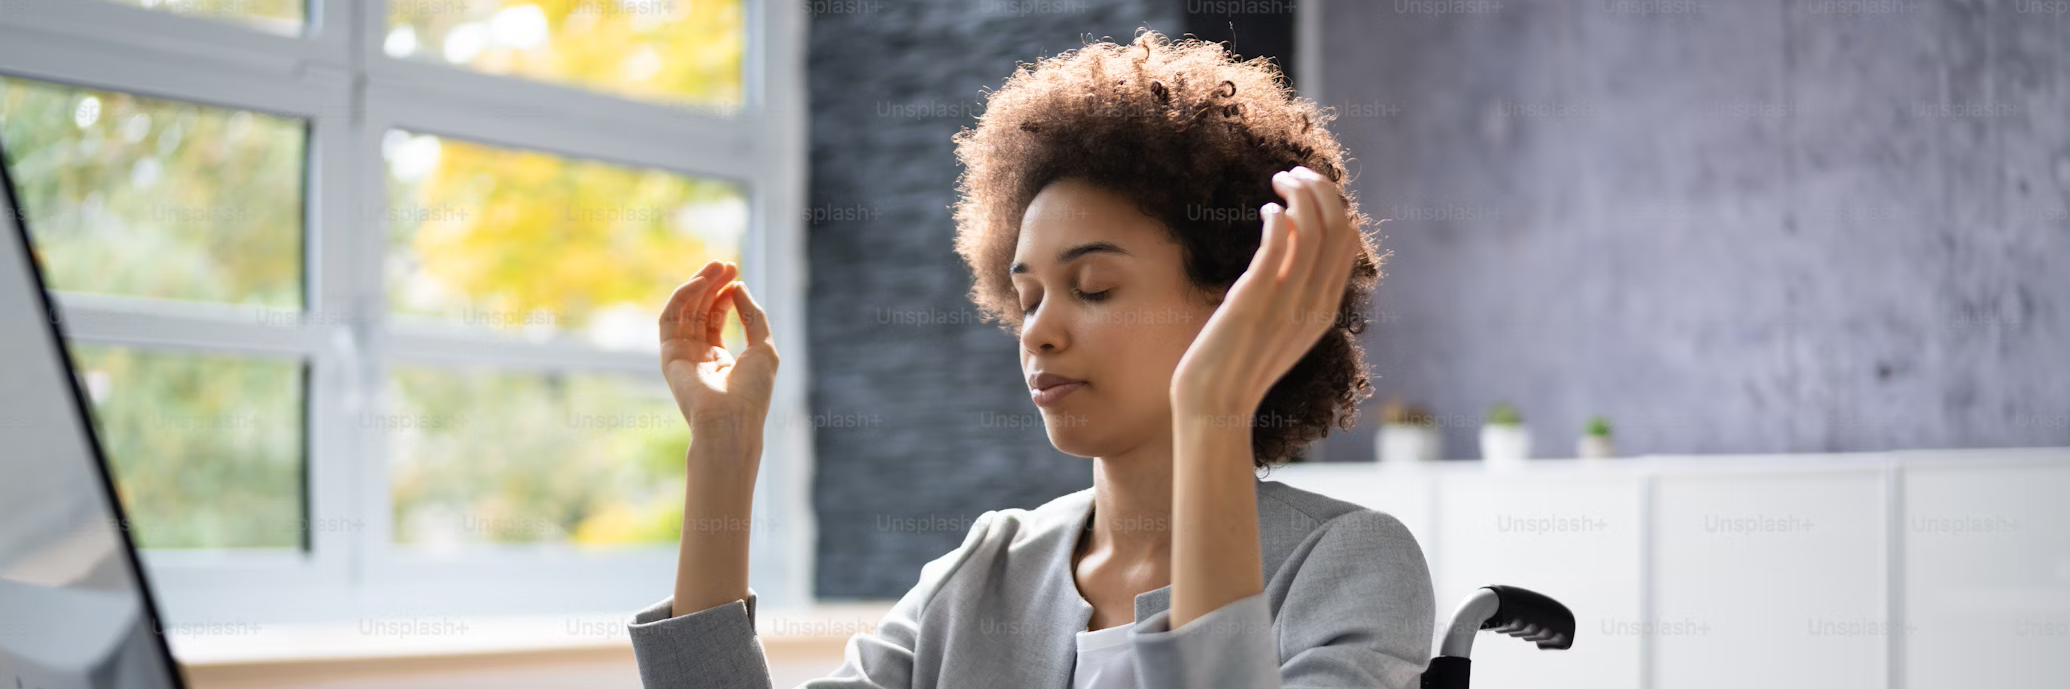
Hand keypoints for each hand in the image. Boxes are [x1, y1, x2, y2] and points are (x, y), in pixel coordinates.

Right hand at [660, 260, 779, 440]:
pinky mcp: (668, 353)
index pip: (716, 317)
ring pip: (685, 310)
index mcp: (718, 359)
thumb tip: (739, 287)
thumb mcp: (764, 349)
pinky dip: (683, 296)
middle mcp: (697, 355)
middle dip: (712, 285)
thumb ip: (753, 317)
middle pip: (699, 310)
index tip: (735, 275)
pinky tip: (701, 283)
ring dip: (699, 285)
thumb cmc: (752, 393)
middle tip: (726, 264)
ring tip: (717, 267)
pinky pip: (670, 317)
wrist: (731, 420)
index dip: (725, 294)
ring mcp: (681, 354)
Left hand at [1171, 166, 1357, 419]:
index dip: (1334, 205)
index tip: (1308, 188)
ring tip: (1280, 181)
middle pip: (1339, 227)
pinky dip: (1278, 218)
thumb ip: (1293, 286)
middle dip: (1321, 189)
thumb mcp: (1280, 325)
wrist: (1215, 409)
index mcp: (1325, 309)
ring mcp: (1287, 304)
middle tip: (1293, 174)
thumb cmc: (1238, 366)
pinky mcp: (1253, 302)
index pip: (1349, 241)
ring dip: (1300, 194)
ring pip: (1314, 229)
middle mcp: (1314, 305)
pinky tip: (1266, 211)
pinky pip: (1279, 245)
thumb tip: (1291, 232)